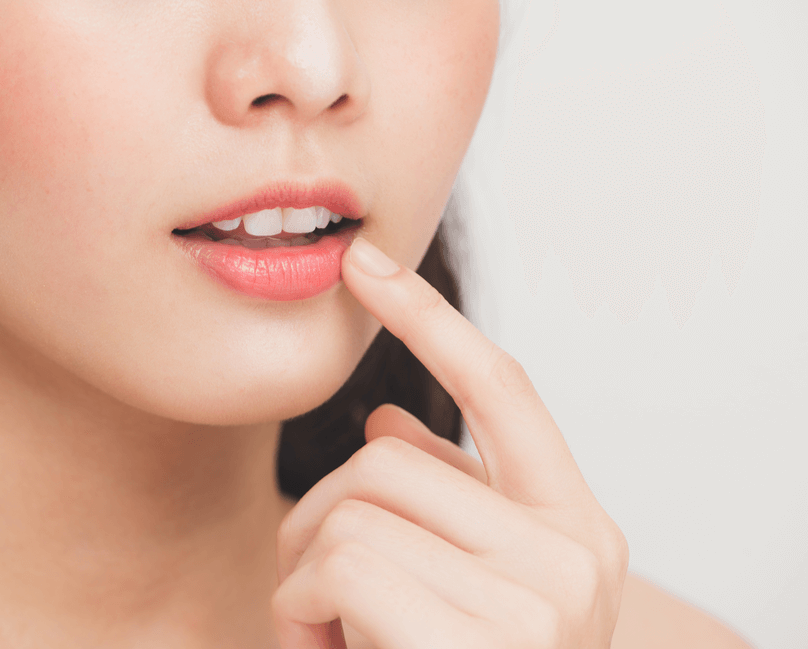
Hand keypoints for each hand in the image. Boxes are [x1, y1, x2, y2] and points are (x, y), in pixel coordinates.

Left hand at [273, 238, 628, 648]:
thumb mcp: (458, 587)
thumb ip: (439, 504)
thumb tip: (384, 421)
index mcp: (579, 530)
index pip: (502, 389)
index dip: (428, 319)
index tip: (365, 264)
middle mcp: (575, 558)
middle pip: (387, 457)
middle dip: (317, 516)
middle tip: (307, 585)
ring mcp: (536, 603)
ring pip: (352, 507)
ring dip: (302, 571)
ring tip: (321, 628)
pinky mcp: (478, 642)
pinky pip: (337, 565)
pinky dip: (296, 608)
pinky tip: (319, 648)